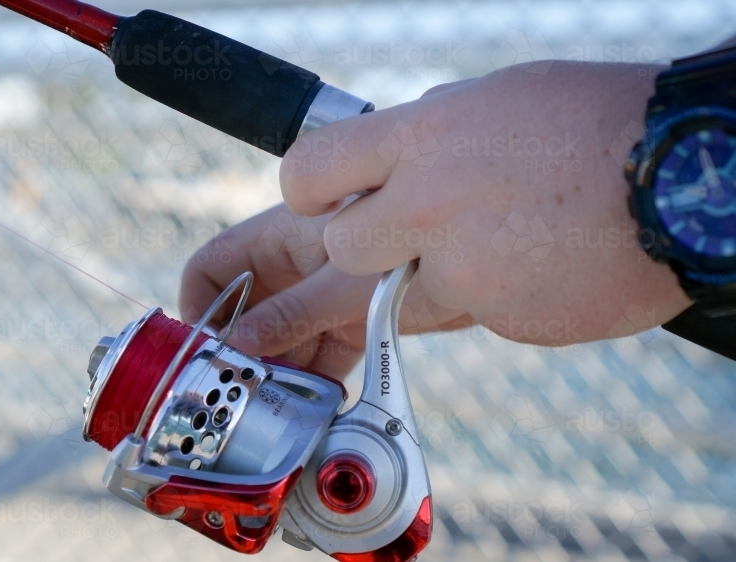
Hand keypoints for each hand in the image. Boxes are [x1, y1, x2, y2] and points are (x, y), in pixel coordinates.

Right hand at [180, 204, 469, 377]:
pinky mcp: (353, 318)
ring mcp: (324, 292)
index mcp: (281, 236)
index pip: (216, 266)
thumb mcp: (343, 282)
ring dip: (277, 371)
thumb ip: (290, 314)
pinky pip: (319, 351)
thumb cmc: (414, 241)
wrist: (487, 245)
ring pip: (282, 336)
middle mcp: (296, 264)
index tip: (201, 350)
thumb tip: (236, 346)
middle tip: (239, 393)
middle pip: (247, 310)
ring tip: (276, 406)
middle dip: (239, 350)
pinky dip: (313, 378)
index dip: (199, 304)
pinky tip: (313, 405)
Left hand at [278, 60, 691, 344]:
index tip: (319, 202)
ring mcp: (463, 267)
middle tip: (397, 242)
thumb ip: (429, 138)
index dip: (308, 191)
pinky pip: (468, 316)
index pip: (308, 170)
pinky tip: (540, 265)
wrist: (692, 179)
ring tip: (499, 245)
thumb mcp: (496, 102)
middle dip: (358, 250)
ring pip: (395, 296)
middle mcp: (428, 203)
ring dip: (429, 278)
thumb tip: (390, 159)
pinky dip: (492, 299)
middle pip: (339, 247)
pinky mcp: (500, 317)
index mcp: (422, 135)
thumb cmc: (598, 124)